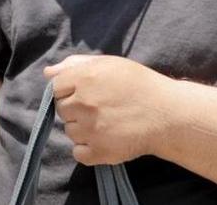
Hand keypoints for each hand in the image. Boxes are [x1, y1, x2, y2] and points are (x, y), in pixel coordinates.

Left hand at [44, 54, 176, 164]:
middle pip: (61, 109)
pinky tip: (103, 139)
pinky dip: (87, 149)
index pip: (55, 87)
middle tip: (99, 107)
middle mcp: (83, 103)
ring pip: (69, 131)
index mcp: (83, 78)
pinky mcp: (100, 151)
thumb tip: (47, 72)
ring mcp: (90, 129)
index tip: (85, 92)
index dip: (69, 89)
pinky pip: (78, 153)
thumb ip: (75, 65)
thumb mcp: (108, 64)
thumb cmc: (139, 85)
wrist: (168, 115)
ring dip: (82, 128)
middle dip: (75, 108)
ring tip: (105, 122)